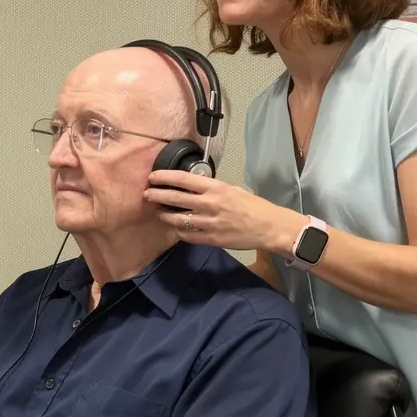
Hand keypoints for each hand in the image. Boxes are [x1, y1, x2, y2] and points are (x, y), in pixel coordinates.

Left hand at [145, 171, 304, 253]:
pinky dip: (179, 231)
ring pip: (178, 219)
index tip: (153, 177)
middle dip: (157, 195)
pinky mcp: (211, 239)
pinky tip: (175, 228)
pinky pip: (188, 235)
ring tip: (159, 213)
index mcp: (215, 188)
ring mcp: (209, 223)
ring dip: (164, 215)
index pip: (182, 179)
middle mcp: (210, 203)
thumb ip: (212, 188)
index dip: (164, 178)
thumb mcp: (232, 189)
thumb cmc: (253, 206)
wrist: (269, 227)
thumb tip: (195, 186)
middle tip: (147, 195)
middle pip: (175, 198)